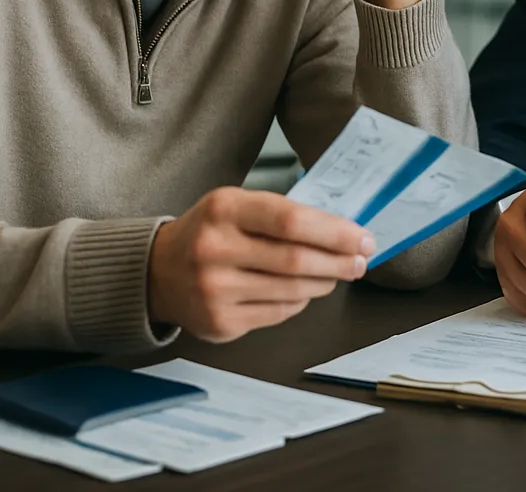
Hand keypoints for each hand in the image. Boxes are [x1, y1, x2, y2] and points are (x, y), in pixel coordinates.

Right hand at [148, 187, 374, 341]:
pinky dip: (300, 301)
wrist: (157, 271)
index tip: (363, 237)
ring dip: (325, 282)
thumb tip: (341, 230)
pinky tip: (307, 291)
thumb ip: (282, 213)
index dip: (334, 231)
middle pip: (296, 260)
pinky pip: (277, 313)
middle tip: (361, 260)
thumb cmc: (211, 231)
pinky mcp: (219, 323)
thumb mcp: (237, 205)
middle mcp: (215, 249)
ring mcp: (214, 291)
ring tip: (340, 273)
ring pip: (291, 290)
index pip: (291, 220)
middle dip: (339, 261)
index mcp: (224, 209)